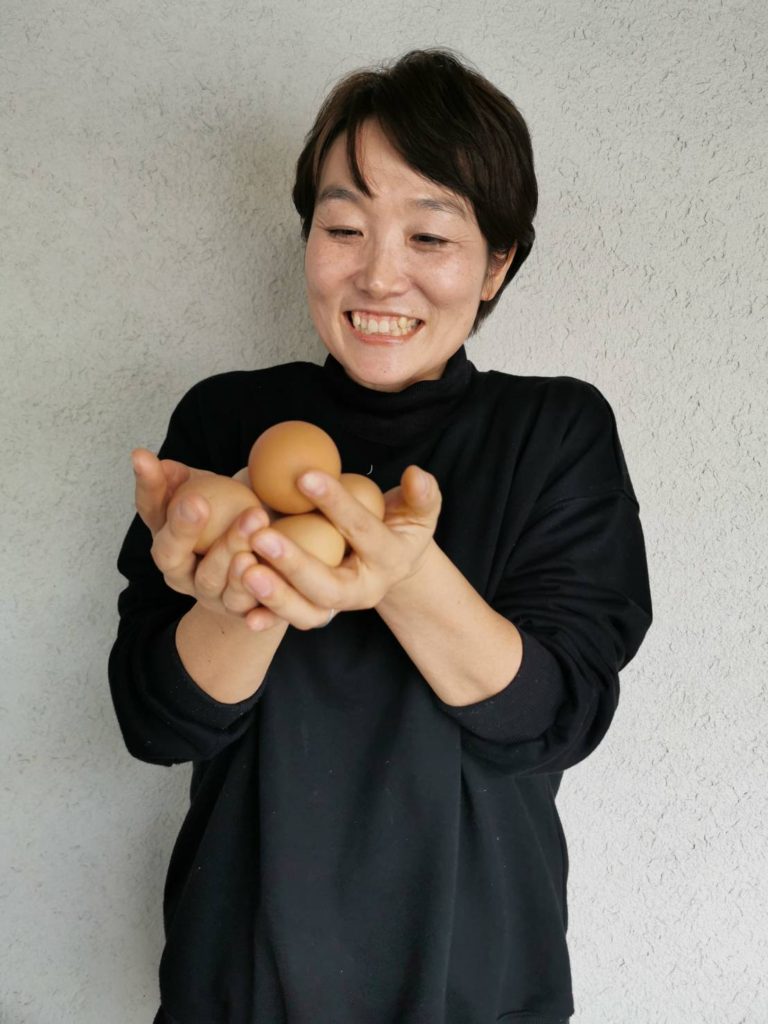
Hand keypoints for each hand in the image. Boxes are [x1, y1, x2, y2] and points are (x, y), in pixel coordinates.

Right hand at [131, 448, 274, 623]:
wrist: (271, 563)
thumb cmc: (234, 516)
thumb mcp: (213, 491)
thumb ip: (186, 478)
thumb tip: (158, 461)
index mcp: (167, 535)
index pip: (150, 510)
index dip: (147, 487)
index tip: (145, 458)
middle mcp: (179, 569)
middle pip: (169, 554)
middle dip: (181, 529)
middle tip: (196, 502)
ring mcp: (207, 594)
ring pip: (210, 579)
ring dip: (229, 549)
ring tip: (253, 519)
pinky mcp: (238, 612)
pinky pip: (243, 602)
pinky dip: (251, 586)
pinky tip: (262, 563)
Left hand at [240, 465, 440, 630]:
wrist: (388, 562)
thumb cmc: (398, 524)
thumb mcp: (418, 511)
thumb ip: (421, 495)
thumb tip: (416, 475)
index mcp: (389, 560)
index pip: (362, 530)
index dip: (337, 503)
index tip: (305, 476)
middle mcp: (363, 591)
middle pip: (329, 586)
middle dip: (295, 564)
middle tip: (261, 536)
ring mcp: (337, 607)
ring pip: (307, 612)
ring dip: (274, 595)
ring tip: (244, 568)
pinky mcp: (314, 613)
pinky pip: (288, 621)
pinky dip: (266, 618)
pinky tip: (243, 612)